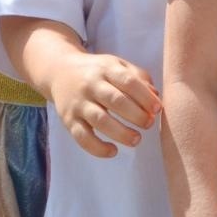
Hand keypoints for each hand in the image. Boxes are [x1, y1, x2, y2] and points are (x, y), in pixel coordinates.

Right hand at [43, 50, 159, 157]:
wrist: (59, 71)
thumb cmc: (96, 71)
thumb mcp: (116, 65)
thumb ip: (138, 77)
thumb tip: (155, 97)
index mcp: (106, 69)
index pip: (128, 81)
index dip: (145, 97)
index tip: (157, 109)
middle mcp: (91, 85)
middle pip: (115, 101)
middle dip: (136, 115)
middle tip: (148, 124)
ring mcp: (78, 103)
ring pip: (100, 120)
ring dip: (121, 133)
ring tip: (136, 139)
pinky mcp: (68, 120)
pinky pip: (82, 137)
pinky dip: (98, 148)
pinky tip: (113, 151)